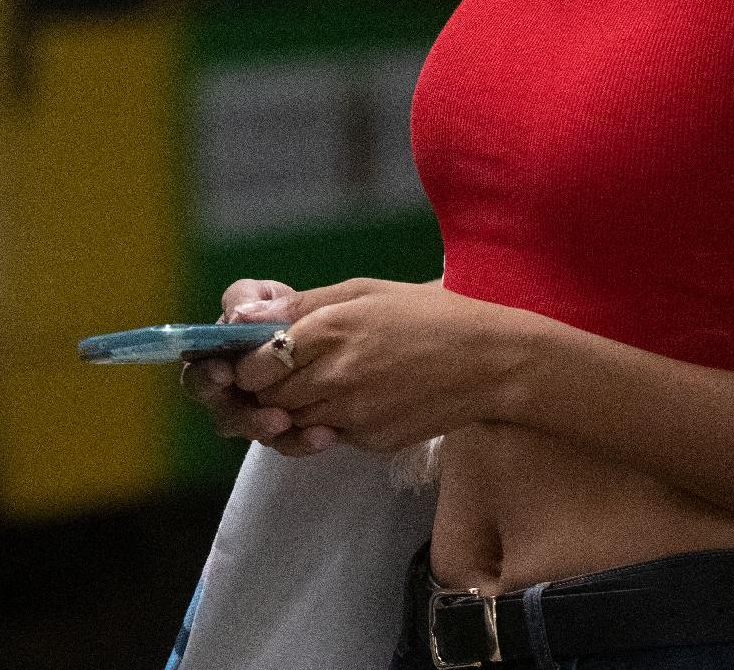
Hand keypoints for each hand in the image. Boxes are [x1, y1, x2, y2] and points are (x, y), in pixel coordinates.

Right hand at [178, 278, 339, 456]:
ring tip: (291, 422)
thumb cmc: (286, 311)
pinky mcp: (284, 432)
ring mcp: (255, 414)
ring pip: (253, 433)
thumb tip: (236, 317)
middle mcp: (230, 392)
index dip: (205, 377)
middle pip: (222, 413)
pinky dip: (303, 441)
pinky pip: (287, 443)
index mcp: (217, 358)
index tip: (225, 373)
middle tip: (271, 415)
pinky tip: (324, 435)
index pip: (197, 372)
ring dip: (270, 430)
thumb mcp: (268, 296)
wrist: (329, 335)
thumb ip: (248, 300)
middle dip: (243, 417)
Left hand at [227, 277, 521, 455]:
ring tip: (323, 382)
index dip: (247, 365)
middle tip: (284, 372)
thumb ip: (302, 305)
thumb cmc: (431, 316)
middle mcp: (337, 377)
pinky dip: (330, 421)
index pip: (255, 365)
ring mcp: (354, 415)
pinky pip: (331, 434)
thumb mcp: (367, 292)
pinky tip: (358, 397)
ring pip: (294, 422)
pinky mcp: (371, 442)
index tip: (257, 357)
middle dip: (266, 389)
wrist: (491, 363)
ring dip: (295, 407)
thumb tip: (242, 315)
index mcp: (332, 330)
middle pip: (269, 398)